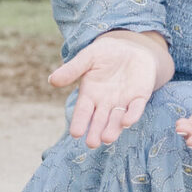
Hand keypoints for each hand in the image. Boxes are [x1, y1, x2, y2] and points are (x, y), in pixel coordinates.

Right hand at [48, 29, 169, 148]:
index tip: (75, 133)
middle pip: (99, 121)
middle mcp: (105, 103)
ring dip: (113, 129)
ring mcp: (122, 102)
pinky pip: (135, 108)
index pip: (83, 112)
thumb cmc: (105, 54)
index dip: (79, 122)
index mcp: (90, 95)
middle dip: (96, 132)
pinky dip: (132, 115)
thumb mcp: (87, 57)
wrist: (131, 48)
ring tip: (107, 139)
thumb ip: (72, 69)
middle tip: (92, 143)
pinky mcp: (139, 97)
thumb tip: (52, 80)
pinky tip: (127, 122)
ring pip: (116, 120)